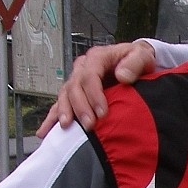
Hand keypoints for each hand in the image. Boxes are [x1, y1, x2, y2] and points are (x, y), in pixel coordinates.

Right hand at [37, 41, 157, 135]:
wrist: (135, 64)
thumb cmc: (138, 60)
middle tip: (89, 125)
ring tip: (66, 127)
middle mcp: (83, 68)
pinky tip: (45, 131)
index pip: (90, 75)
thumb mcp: (142, 56)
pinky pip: (60, 104)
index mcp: (97, 57)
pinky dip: (52, 118)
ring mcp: (77, 80)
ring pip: (65, 95)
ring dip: (64, 112)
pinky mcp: (75, 93)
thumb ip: (135, 63)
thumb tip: (122, 76)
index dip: (94, 94)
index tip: (102, 112)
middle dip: (80, 107)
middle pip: (75, 87)